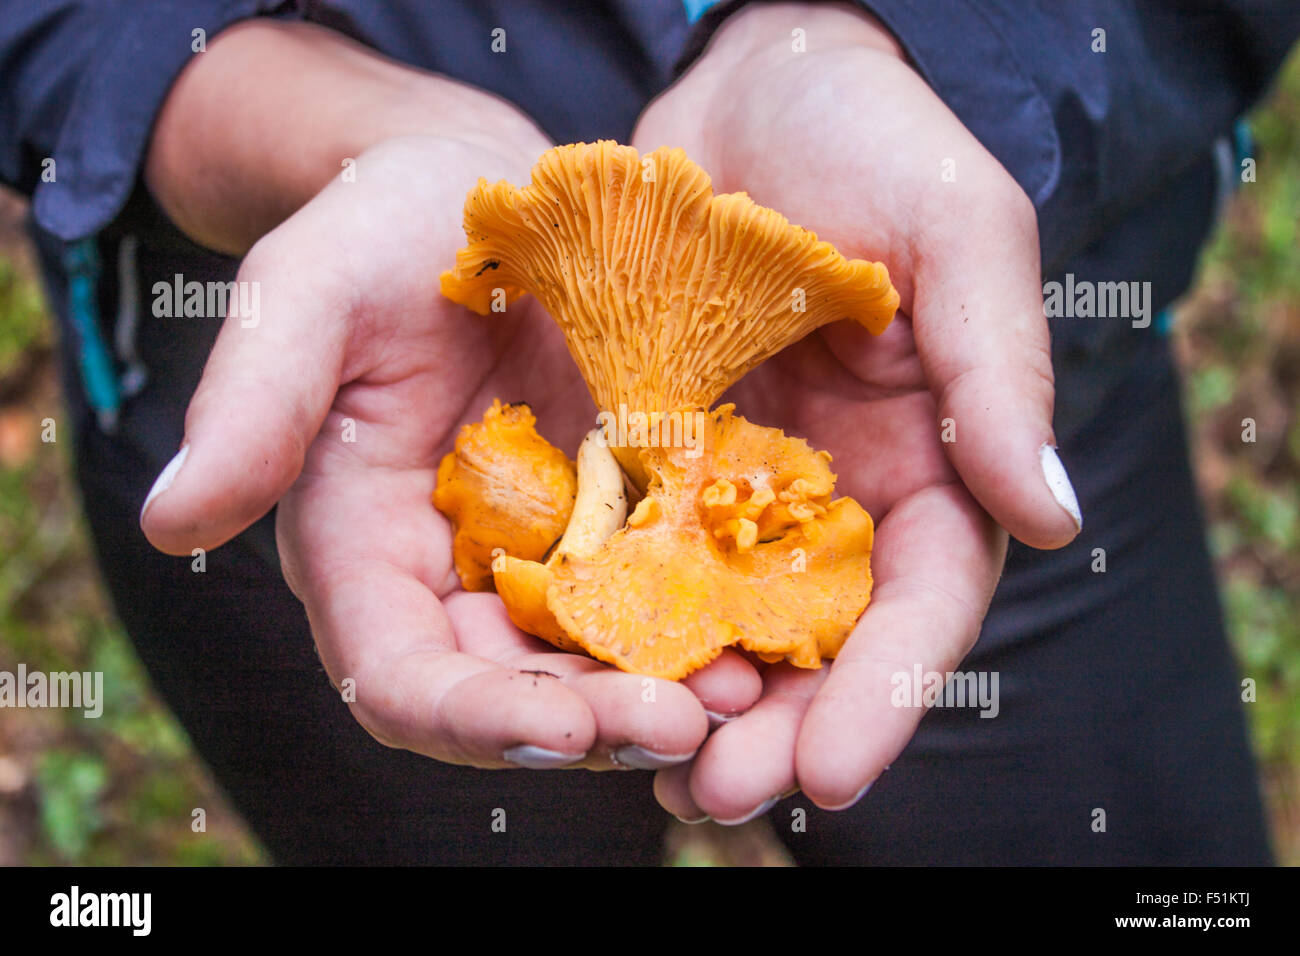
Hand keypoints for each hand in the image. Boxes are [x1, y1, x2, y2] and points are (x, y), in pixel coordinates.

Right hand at [139, 24, 760, 770]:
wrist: (493, 193)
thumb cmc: (386, 231)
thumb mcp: (312, 290)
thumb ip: (252, 402)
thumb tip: (169, 520)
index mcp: (364, 547)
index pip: (399, 674)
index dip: (469, 716)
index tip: (559, 729)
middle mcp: (454, 575)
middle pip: (512, 695)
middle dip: (591, 726)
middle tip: (684, 725)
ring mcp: (546, 554)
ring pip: (597, 664)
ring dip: (663, 694)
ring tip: (745, 693)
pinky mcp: (619, 518)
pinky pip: (665, 594)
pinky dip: (707, 624)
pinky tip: (767, 628)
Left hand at [631, 3, 1081, 819]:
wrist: (755, 82)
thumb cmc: (878, 142)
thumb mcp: (960, 235)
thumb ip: (998, 370)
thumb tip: (1053, 517)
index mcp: (929, 460)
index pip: (922, 603)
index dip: (885, 695)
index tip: (829, 774)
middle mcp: (833, 492)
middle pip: (816, 639)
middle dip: (774, 727)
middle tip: (710, 799)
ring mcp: (738, 479)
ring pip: (721, 617)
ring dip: (687, 699)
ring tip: (642, 772)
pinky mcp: (655, 451)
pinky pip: (635, 545)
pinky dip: (616, 615)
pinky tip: (576, 669)